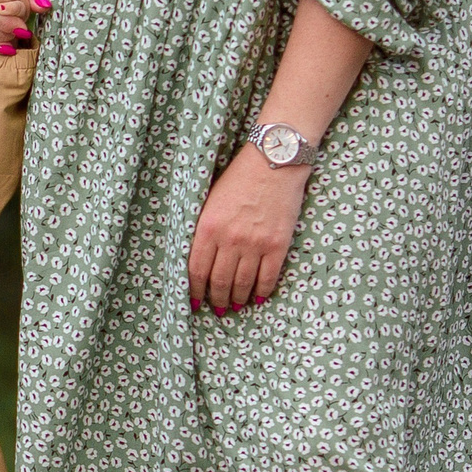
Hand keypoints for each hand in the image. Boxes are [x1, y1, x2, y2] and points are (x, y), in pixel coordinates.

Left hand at [187, 151, 309, 313]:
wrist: (274, 163)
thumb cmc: (238, 179)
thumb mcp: (209, 202)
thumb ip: (203, 230)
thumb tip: (198, 259)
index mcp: (207, 228)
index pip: (196, 270)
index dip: (194, 291)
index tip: (194, 302)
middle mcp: (229, 239)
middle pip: (219, 281)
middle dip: (216, 299)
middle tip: (217, 309)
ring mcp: (255, 243)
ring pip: (243, 283)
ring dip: (237, 299)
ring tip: (235, 307)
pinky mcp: (278, 244)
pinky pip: (268, 276)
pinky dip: (262, 291)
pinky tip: (257, 297)